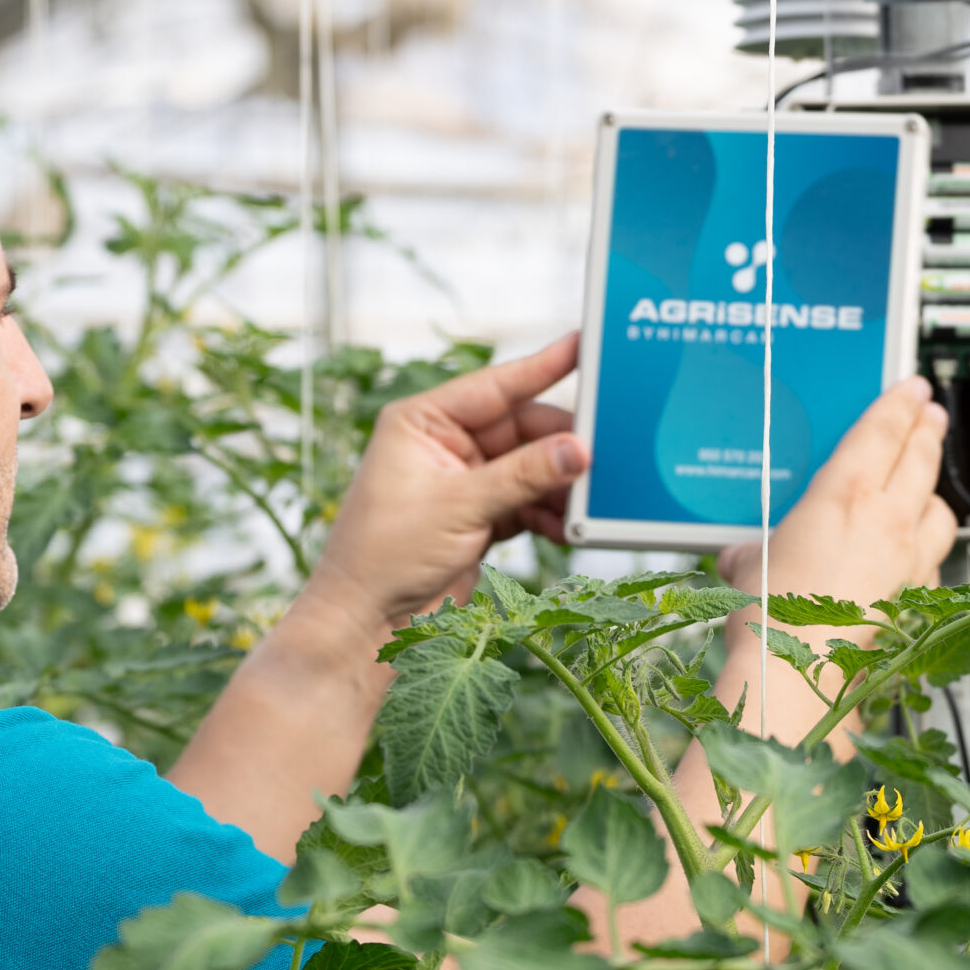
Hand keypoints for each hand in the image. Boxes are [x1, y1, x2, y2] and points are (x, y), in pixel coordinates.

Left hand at [304, 334, 585, 630]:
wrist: (366, 623)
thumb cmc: (383, 556)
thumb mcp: (459, 507)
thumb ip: (523, 476)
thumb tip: (577, 451)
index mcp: (423, 422)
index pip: (494, 386)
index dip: (542, 366)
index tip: (583, 346)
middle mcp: (444, 445)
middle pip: (521, 430)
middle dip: (561, 446)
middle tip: (603, 452)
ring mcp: (464, 482)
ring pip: (530, 468)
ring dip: (559, 486)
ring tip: (589, 500)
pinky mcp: (478, 516)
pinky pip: (527, 502)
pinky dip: (549, 514)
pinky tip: (568, 528)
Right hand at [717, 376, 956, 614]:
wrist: (798, 680)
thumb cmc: (771, 620)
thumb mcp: (747, 568)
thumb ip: (754, 553)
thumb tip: (746, 557)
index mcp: (844, 497)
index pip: (883, 431)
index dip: (901, 403)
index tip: (914, 388)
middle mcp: (887, 523)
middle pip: (921, 459)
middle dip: (927, 430)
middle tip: (930, 414)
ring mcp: (910, 562)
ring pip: (940, 511)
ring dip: (934, 492)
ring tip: (927, 485)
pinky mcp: (917, 600)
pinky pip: (934, 562)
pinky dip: (928, 552)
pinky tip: (915, 556)